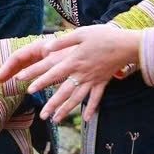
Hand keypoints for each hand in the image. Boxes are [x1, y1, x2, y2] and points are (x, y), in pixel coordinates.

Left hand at [0, 26, 140, 123]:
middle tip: (42, 115)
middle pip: (63, 92)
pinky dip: (91, 109)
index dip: (38, 79)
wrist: (126, 45)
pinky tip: (86, 119)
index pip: (52, 73)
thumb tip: (47, 48)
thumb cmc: (103, 36)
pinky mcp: (102, 82)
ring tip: (56, 120)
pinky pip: (96, 98)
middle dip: (52, 105)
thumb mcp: (81, 34)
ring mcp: (92, 80)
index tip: (27, 87)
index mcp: (74, 61)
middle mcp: (81, 74)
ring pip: (77, 99)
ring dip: (66, 110)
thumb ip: (63, 42)